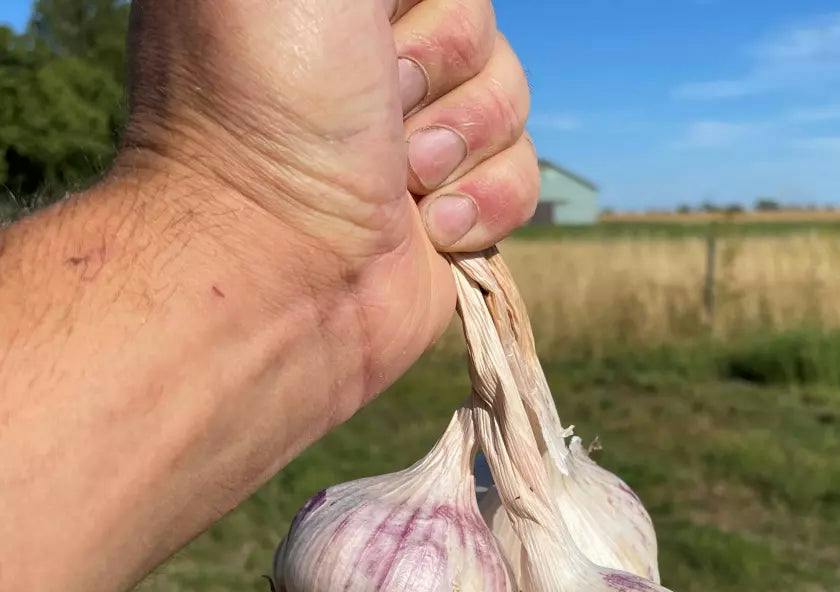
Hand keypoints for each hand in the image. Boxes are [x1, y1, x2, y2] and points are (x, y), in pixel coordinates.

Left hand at [121, 0, 537, 418]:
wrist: (281, 269)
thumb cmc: (270, 109)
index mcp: (322, 5)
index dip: (418, 2)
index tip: (364, 34)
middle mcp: (367, 67)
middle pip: (476, 24)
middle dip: (440, 65)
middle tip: (378, 110)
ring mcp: (415, 146)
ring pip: (509, 99)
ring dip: (463, 139)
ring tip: (403, 181)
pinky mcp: (453, 214)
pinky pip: (521, 177)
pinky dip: (488, 201)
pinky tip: (434, 228)